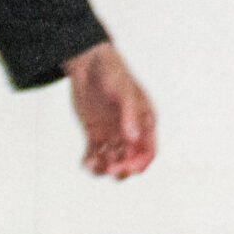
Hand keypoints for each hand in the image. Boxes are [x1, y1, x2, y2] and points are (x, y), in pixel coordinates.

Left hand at [67, 40, 156, 178]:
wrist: (88, 63)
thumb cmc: (112, 72)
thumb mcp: (124, 91)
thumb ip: (130, 114)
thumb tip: (133, 138)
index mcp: (144, 121)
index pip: (148, 151)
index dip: (140, 163)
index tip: (129, 169)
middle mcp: (130, 131)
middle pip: (130, 160)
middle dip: (122, 169)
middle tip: (111, 170)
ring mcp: (112, 133)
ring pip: (113, 161)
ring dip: (105, 168)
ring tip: (94, 165)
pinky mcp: (95, 134)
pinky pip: (95, 154)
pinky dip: (91, 162)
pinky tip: (86, 162)